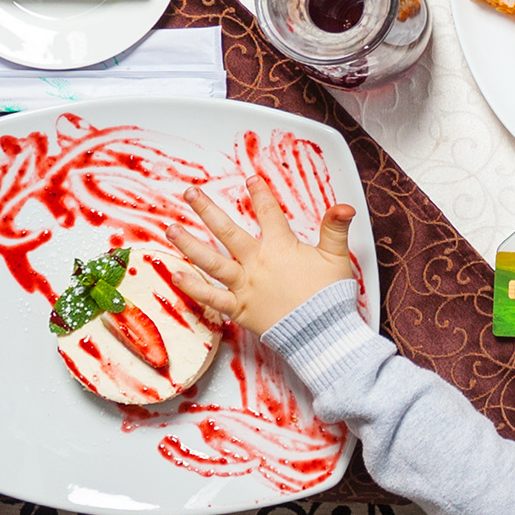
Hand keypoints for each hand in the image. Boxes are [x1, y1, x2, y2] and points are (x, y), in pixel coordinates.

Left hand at [169, 186, 359, 334]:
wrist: (322, 334)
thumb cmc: (329, 297)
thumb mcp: (336, 257)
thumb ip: (335, 229)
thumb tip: (343, 206)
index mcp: (280, 248)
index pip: (268, 213)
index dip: (260, 195)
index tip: (250, 180)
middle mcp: (257, 263)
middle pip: (227, 231)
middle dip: (207, 210)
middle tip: (190, 193)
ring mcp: (245, 286)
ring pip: (212, 262)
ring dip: (189, 244)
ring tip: (171, 229)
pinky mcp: (239, 309)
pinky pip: (212, 298)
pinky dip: (193, 287)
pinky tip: (176, 275)